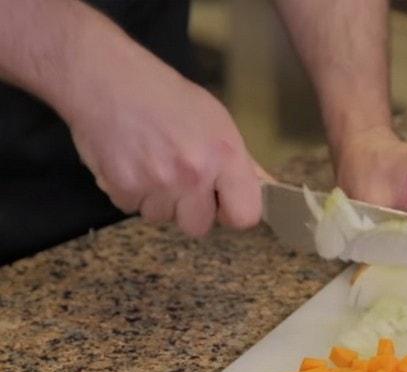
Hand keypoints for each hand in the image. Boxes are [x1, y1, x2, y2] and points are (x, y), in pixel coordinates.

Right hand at [66, 65, 266, 236]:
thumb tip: (267, 187)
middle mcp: (194, 173)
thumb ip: (241, 161)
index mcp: (225, 155)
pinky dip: (129, 192)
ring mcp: (158, 183)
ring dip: (157, 199)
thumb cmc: (165, 96)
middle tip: (179, 178)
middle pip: (199, 227)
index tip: (221, 202)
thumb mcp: (215, 120)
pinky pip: (132, 209)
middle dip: (189, 209)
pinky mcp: (123, 188)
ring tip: (151, 162)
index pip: (245, 216)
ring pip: (163, 218)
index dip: (232, 213)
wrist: (107, 78)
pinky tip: (130, 161)